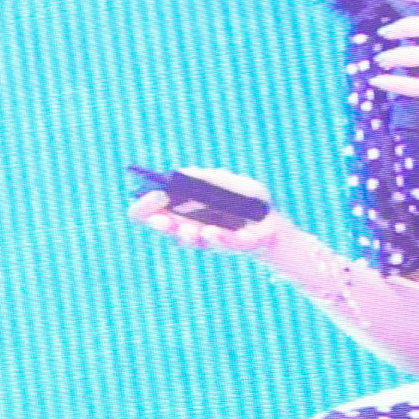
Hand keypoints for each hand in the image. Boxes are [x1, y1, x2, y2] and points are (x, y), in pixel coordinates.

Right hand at [124, 165, 290, 262]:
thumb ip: (207, 177)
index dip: (144, 206)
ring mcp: (206, 238)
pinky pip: (220, 242)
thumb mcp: (229, 182)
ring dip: (187, 234)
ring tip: (191, 230)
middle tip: (161, 219)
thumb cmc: (247, 200)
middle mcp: (188, 226)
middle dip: (160, 224)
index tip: (154, 195)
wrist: (273, 222)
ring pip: (187, 240)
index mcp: (182, 210)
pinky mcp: (230, 245)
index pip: (151, 211)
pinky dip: (217, 237)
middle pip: (163, 228)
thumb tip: (182, 173)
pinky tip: (212, 231)